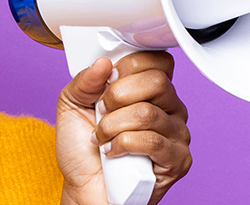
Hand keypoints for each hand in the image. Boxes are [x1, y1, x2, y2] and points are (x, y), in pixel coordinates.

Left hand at [55, 53, 192, 204]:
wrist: (84, 188)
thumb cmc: (83, 150)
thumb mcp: (72, 105)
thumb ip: (85, 80)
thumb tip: (103, 62)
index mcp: (151, 90)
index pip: (158, 60)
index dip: (130, 66)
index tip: (109, 79)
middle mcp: (169, 108)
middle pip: (156, 81)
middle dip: (117, 96)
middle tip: (101, 112)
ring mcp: (177, 133)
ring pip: (148, 113)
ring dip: (113, 125)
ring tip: (102, 136)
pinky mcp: (178, 159)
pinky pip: (153, 141)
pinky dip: (123, 145)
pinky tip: (112, 152)